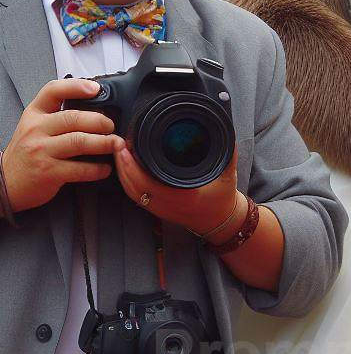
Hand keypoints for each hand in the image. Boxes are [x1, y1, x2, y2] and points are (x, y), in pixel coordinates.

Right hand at [2, 78, 123, 212]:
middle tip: (112, 126)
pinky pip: (79, 168)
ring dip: (104, 143)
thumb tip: (95, 104)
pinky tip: (104, 168)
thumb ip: (59, 114)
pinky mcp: (47, 172)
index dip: (76, 86)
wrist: (5, 183)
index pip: (53, 91)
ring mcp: (40, 151)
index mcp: (34, 114)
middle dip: (100, 121)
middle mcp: (35, 130)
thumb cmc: (27, 152)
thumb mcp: (35, 126)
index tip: (96, 89)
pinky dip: (97, 169)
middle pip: (74, 118)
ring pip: (80, 141)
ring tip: (116, 144)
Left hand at [114, 142, 242, 238]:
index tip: (130, 147)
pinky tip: (126, 168)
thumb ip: (227, 152)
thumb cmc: (223, 198)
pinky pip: (136, 195)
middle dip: (124, 165)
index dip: (134, 166)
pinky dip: (128, 180)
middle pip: (135, 186)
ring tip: (120, 152)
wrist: (219, 222)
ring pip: (132, 192)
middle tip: (119, 145)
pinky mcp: (157, 209)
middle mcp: (167, 203)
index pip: (150, 182)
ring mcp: (159, 208)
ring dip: (123, 172)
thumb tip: (225, 130)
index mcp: (183, 195)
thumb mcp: (228, 174)